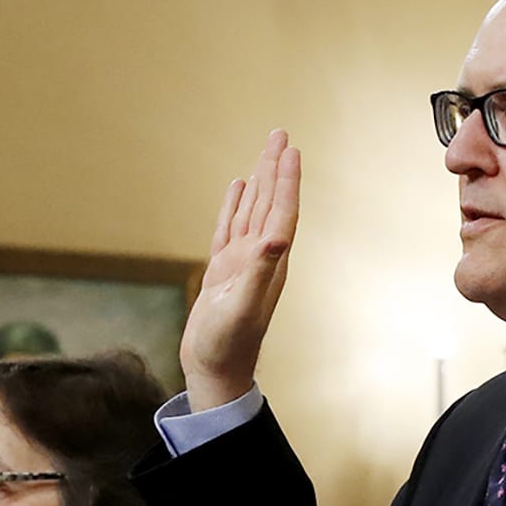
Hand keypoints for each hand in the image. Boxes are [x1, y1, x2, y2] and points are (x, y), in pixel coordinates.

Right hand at [178, 129, 300, 408]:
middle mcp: (260, 257)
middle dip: (275, 169)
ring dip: (259, 181)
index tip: (290, 150)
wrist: (215, 371)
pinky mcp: (222, 270)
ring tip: (264, 152)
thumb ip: (259, 270)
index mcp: (269, 262)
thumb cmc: (227, 344)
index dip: (286, 181)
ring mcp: (241, 262)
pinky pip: (228, 228)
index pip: (281, 212)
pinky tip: (237, 188)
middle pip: (270, 203)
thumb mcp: (243, 306)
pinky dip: (233, 205)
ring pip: (252, 211)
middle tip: (279, 134)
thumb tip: (279, 237)